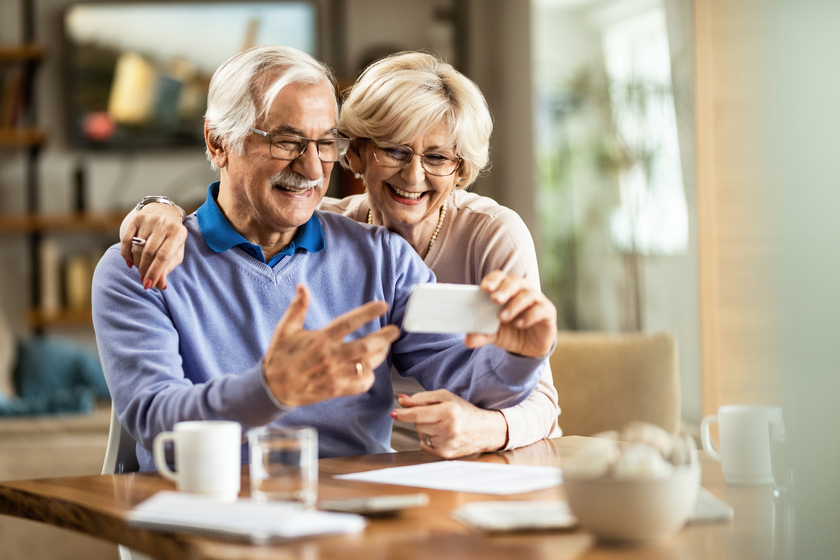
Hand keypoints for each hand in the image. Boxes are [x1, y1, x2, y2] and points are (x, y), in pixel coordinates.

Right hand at [120, 203, 186, 289]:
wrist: (164, 212)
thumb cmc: (171, 237)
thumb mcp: (175, 252)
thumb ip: (168, 268)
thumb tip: (160, 285)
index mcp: (178, 233)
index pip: (163, 256)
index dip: (155, 272)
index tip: (148, 285)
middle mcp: (164, 224)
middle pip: (149, 252)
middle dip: (144, 270)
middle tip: (143, 279)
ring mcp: (149, 220)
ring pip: (137, 247)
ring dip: (136, 263)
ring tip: (139, 270)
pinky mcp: (136, 218)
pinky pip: (126, 240)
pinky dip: (126, 254)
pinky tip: (130, 262)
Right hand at [263, 285, 400, 406]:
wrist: (272, 389)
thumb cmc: (279, 357)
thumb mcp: (284, 329)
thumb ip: (297, 308)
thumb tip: (302, 287)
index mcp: (320, 339)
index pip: (349, 322)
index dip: (367, 312)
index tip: (382, 305)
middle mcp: (330, 356)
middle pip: (365, 345)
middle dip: (384, 337)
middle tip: (396, 330)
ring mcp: (335, 375)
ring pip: (366, 364)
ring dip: (380, 355)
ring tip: (386, 346)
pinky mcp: (336, 390)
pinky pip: (360, 385)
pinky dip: (369, 377)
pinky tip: (369, 369)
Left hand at [391, 390, 508, 458]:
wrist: (485, 430)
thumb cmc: (463, 411)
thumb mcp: (445, 398)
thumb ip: (422, 398)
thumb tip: (402, 401)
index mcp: (449, 411)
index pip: (419, 414)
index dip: (404, 414)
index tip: (393, 413)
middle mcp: (449, 428)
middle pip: (418, 423)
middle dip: (421, 418)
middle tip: (437, 415)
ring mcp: (447, 443)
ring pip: (420, 434)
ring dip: (426, 429)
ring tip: (443, 426)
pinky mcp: (446, 454)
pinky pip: (424, 446)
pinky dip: (429, 439)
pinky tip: (443, 435)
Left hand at [463, 270, 556, 356]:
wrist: (529, 348)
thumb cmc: (509, 332)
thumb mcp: (493, 334)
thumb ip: (481, 335)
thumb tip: (467, 340)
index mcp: (506, 290)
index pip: (500, 277)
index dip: (493, 280)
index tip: (484, 288)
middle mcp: (522, 291)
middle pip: (515, 282)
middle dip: (504, 289)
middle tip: (494, 299)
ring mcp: (536, 300)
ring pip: (528, 294)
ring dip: (514, 305)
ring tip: (502, 317)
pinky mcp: (548, 312)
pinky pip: (541, 309)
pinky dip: (529, 316)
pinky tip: (519, 324)